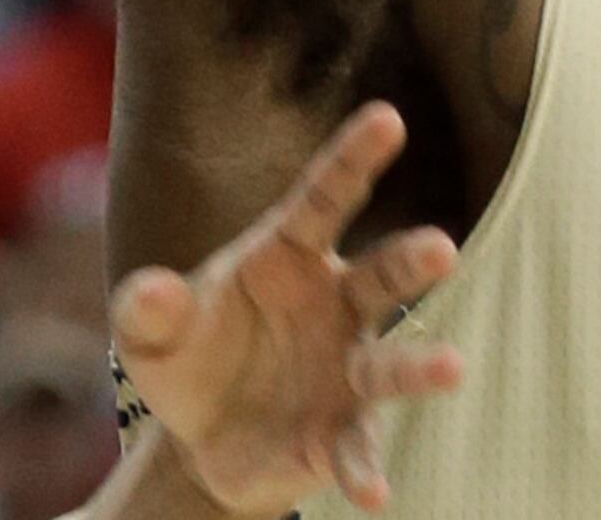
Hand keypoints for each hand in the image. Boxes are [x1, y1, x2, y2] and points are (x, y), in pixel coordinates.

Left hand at [110, 103, 464, 513]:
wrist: (199, 438)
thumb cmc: (187, 359)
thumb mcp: (151, 334)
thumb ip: (147, 309)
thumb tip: (149, 294)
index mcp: (286, 258)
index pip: (324, 200)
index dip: (354, 158)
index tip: (390, 117)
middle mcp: (333, 307)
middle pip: (380, 276)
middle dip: (411, 262)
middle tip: (443, 247)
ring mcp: (345, 372)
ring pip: (389, 365)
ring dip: (420, 368)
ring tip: (453, 368)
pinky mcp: (339, 435)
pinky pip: (358, 449)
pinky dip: (364, 470)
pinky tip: (372, 495)